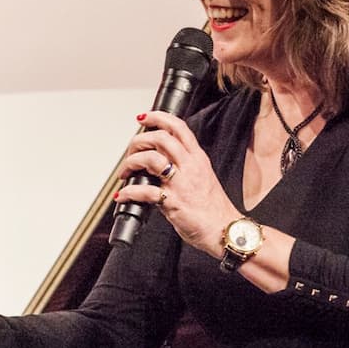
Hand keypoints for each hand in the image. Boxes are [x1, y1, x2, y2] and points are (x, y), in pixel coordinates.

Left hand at [114, 111, 241, 257]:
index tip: (144, 118)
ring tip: (125, 173)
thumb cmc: (212, 207)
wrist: (225, 230)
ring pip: (152, 159)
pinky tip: (123, 195)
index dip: (158, 117)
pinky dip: (129, 192)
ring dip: (131, 163)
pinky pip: (145, 191)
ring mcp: (181, 184)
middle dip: (138, 141)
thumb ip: (184, 165)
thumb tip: (160, 159)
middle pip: (161, 138)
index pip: (179, 127)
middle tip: (130, 153)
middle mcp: (190, 167)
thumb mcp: (202, 176)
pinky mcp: (173, 203)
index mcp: (197, 158)